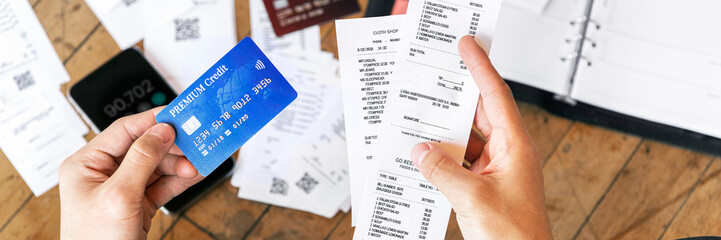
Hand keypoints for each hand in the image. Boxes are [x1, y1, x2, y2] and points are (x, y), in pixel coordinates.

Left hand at [59, 108, 202, 239]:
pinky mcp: (137, 203)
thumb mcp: (119, 196)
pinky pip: (162, 184)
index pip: (124, 131)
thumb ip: (141, 159)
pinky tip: (195, 174)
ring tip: (198, 165)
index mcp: (86, 164)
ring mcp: (122, 189)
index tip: (181, 116)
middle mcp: (103, 173)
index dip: (153, 122)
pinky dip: (179, 180)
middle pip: (145, 147)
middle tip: (197, 143)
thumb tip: (161, 130)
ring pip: (157, 166)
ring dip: (179, 165)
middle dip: (172, 147)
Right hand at [410, 36, 552, 238]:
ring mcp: (497, 171)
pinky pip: (461, 163)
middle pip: (481, 114)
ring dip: (446, 134)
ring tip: (421, 120)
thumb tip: (421, 151)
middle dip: (459, 96)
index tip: (467, 46)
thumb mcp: (472, 197)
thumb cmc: (515, 235)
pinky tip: (425, 157)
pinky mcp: (486, 187)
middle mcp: (508, 154)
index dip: (480, 68)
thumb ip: (442, 170)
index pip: (496, 96)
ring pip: (467, 141)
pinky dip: (444, 159)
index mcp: (516, 147)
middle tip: (440, 74)